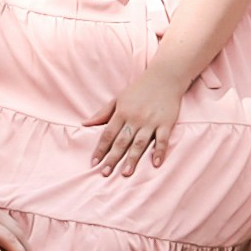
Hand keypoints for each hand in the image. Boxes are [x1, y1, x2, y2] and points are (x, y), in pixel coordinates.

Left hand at [91, 44, 192, 177]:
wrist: (164, 77)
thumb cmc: (139, 90)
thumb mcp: (118, 99)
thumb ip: (102, 113)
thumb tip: (85, 124)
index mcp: (122, 113)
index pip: (108, 134)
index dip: (100, 149)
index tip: (94, 163)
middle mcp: (135, 118)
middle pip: (122, 141)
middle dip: (113, 158)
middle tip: (105, 173)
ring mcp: (151, 121)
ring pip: (140, 143)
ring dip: (133, 159)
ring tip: (126, 173)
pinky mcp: (166, 123)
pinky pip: (162, 140)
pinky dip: (160, 151)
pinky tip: (156, 164)